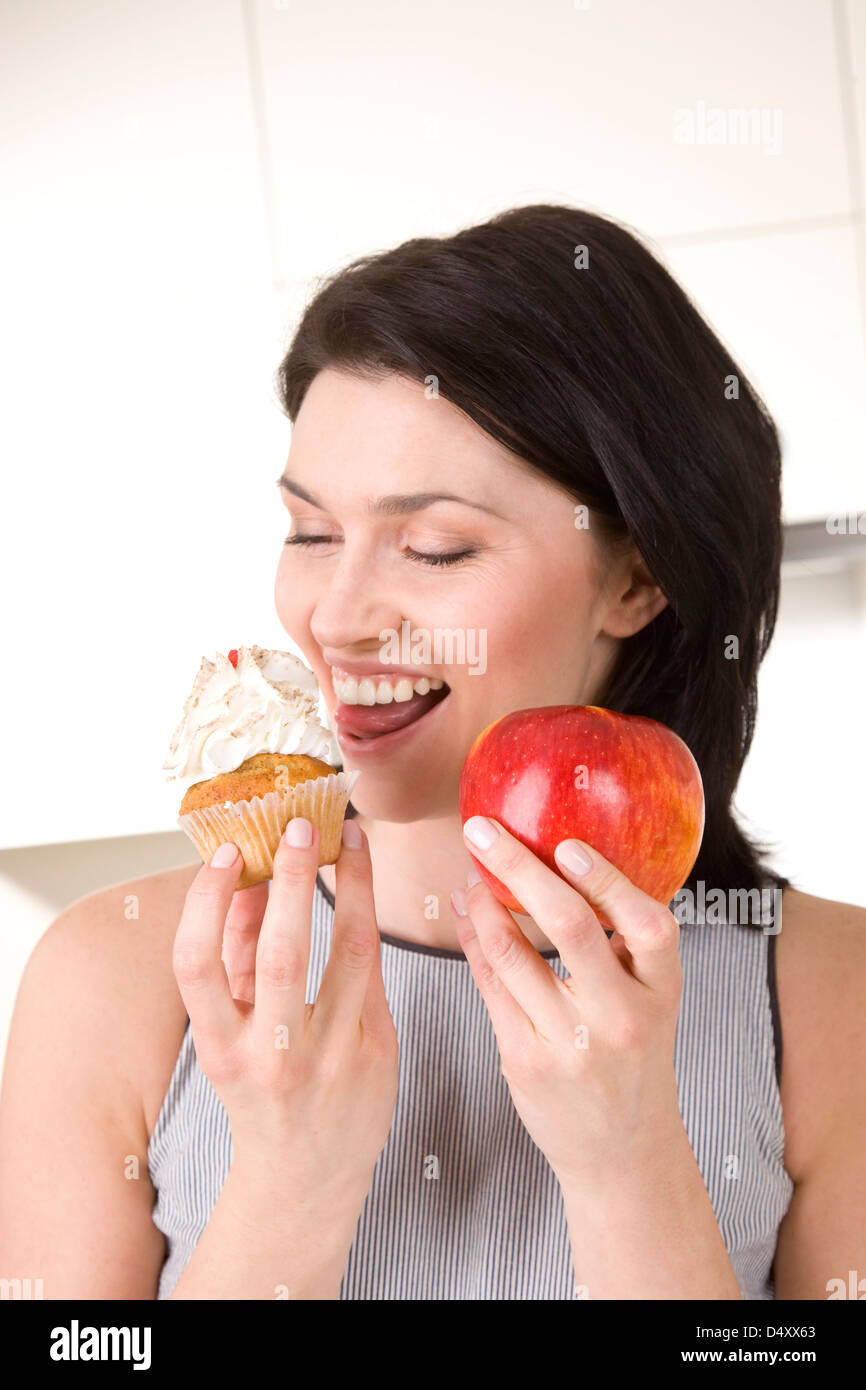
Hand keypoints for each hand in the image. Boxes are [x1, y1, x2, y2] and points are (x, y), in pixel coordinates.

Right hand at [172, 819, 398, 1213]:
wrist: (305, 1176)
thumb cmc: (260, 1088)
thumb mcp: (229, 1030)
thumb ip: (235, 955)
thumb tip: (243, 876)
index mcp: (220, 1048)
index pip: (196, 966)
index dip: (205, 903)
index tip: (223, 853)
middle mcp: (273, 1054)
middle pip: (281, 953)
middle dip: (292, 880)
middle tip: (299, 826)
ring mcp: (331, 1057)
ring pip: (350, 952)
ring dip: (353, 885)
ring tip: (353, 838)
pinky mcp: (377, 1055)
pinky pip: (375, 973)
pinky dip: (370, 921)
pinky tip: (369, 884)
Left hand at [450, 816, 685, 1191]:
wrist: (624, 1153)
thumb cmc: (634, 1060)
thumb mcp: (652, 1001)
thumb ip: (625, 943)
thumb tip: (567, 859)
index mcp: (662, 994)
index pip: (649, 926)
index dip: (608, 881)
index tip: (568, 844)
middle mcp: (621, 1018)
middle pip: (570, 927)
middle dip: (520, 868)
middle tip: (485, 830)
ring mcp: (571, 1044)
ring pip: (514, 954)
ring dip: (483, 903)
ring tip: (470, 871)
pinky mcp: (526, 1062)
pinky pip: (490, 986)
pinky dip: (474, 942)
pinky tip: (466, 915)